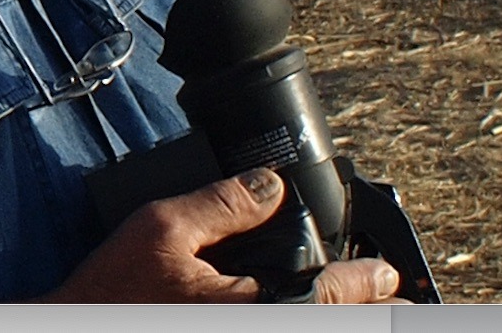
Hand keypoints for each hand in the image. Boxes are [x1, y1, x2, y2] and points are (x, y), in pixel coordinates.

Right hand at [42, 168, 399, 302]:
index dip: (369, 280)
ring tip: (352, 306)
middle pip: (330, 324)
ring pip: (306, 329)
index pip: (333, 296)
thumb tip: (269, 185)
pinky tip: (292, 303)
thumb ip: (222, 203)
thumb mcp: (164, 227)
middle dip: (362, 309)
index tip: (387, 271)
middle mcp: (253, 329)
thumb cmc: (114, 295)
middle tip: (386, 294)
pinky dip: (294, 315)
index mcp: (254, 309)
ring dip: (331, 316)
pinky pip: (273, 331)